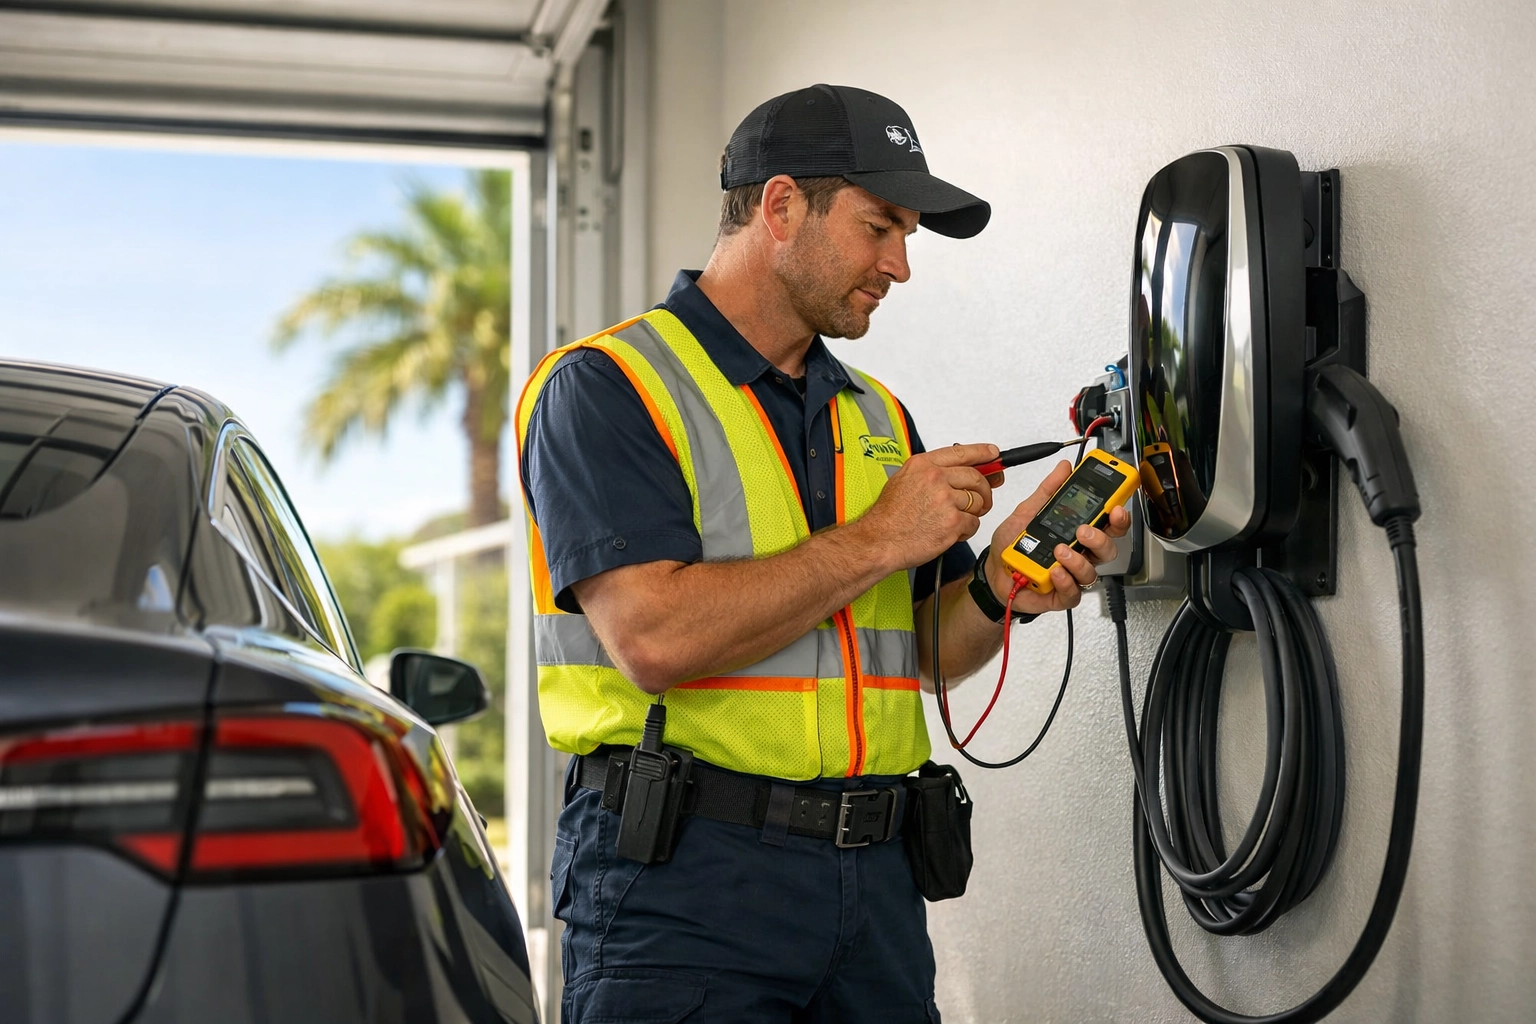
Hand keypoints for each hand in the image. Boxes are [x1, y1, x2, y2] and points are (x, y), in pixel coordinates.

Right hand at [855, 442, 999, 571]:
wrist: (879, 540)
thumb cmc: (888, 516)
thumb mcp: (903, 481)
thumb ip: (930, 474)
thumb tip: (957, 473)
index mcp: (923, 465)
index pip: (961, 452)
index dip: (982, 453)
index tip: (993, 454)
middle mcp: (935, 478)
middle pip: (976, 477)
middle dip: (984, 490)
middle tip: (981, 500)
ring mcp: (945, 499)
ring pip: (977, 502)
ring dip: (972, 513)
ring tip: (956, 520)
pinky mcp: (952, 521)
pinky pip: (974, 523)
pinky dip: (967, 530)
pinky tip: (952, 532)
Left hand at [983, 460, 1131, 613]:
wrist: (992, 572)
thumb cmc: (1013, 545)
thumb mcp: (1028, 512)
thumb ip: (1048, 490)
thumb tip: (1064, 468)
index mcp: (1075, 532)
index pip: (1106, 523)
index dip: (1118, 515)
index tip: (1116, 506)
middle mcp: (1078, 554)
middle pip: (1107, 548)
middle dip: (1101, 538)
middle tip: (1083, 530)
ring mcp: (1071, 575)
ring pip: (1091, 571)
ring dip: (1078, 560)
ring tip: (1060, 550)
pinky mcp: (1061, 594)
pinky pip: (1073, 592)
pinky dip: (1065, 581)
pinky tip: (1055, 571)